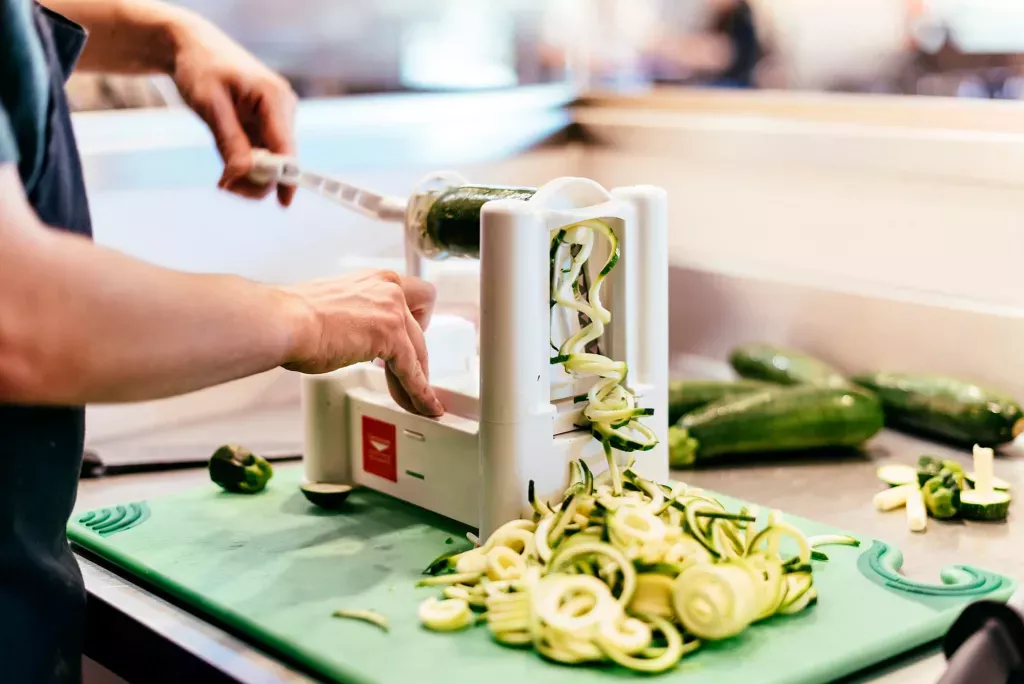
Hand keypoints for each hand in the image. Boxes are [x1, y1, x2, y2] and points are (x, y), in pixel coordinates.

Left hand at [169, 14, 296, 206]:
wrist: (192, 46)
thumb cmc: (200, 68)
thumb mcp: (209, 105)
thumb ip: (229, 142)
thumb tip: (242, 176)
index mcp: (275, 99)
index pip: (286, 148)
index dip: (286, 178)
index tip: (283, 204)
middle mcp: (283, 108)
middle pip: (280, 160)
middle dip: (255, 179)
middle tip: (223, 185)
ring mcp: (277, 117)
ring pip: (271, 161)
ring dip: (249, 175)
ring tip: (222, 178)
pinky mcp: (267, 124)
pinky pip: (262, 155)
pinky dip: (246, 166)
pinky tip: (229, 165)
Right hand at [282, 270, 443, 416]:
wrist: (284, 322)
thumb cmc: (295, 318)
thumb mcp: (335, 308)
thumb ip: (355, 318)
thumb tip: (356, 338)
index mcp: (375, 280)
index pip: (413, 299)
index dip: (415, 323)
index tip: (409, 341)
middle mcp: (389, 289)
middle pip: (420, 330)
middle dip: (417, 357)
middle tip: (411, 376)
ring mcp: (393, 311)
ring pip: (419, 353)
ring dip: (418, 380)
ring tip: (418, 402)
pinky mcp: (392, 336)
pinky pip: (413, 371)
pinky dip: (418, 392)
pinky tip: (421, 405)